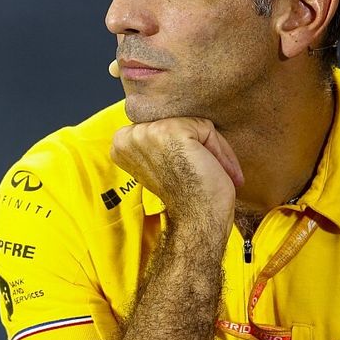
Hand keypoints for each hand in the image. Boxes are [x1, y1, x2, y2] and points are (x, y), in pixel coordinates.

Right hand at [111, 117, 242, 228]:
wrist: (196, 220)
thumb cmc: (184, 196)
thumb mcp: (159, 162)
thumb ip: (157, 141)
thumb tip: (174, 119)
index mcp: (120, 143)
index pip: (160, 125)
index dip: (183, 147)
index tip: (190, 170)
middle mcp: (128, 136)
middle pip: (177, 121)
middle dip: (198, 146)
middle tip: (204, 172)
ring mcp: (147, 132)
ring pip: (193, 124)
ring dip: (211, 149)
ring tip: (213, 172)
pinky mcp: (170, 131)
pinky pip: (206, 128)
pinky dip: (218, 150)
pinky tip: (215, 170)